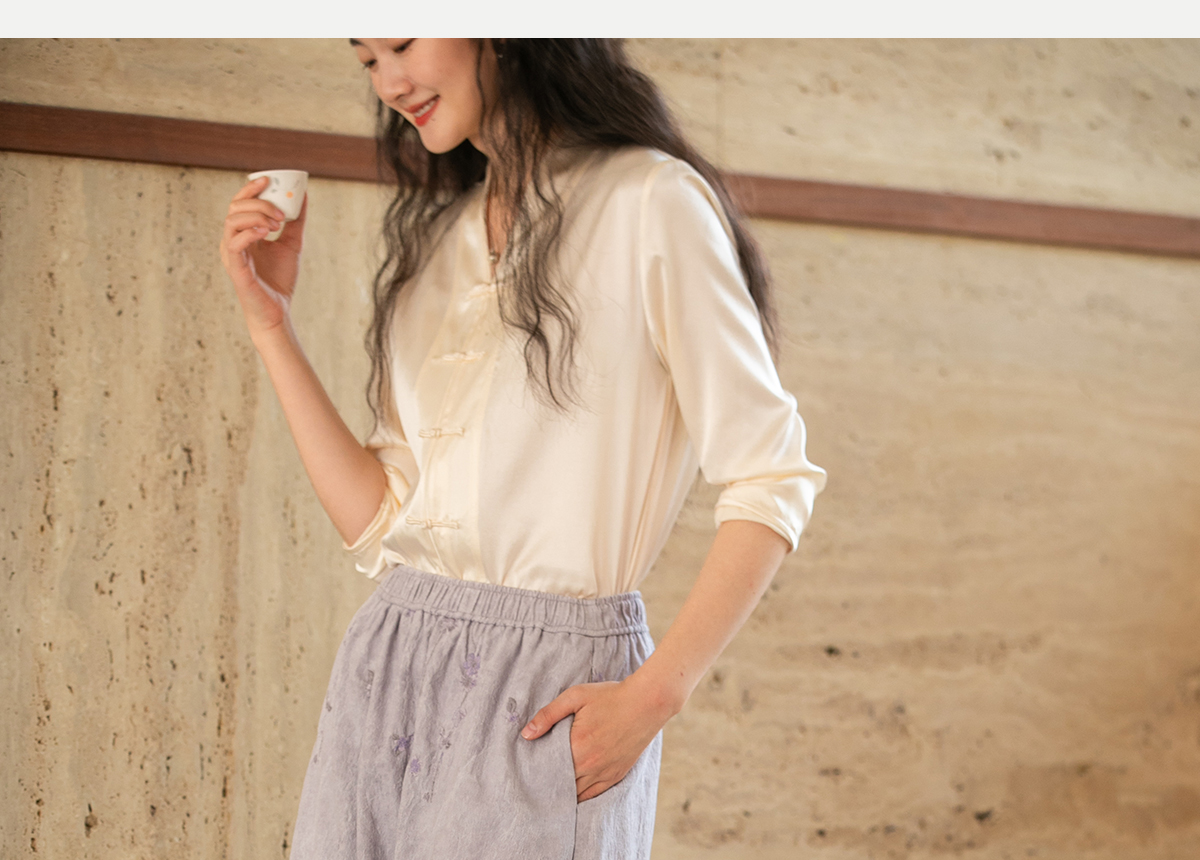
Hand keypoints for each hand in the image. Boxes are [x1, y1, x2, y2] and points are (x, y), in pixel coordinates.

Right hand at [218, 176, 307, 340]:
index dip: (250, 188)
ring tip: (277, 224)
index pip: (240, 203)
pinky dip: (249, 232)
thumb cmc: (280, 278)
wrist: (277, 310)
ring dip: (256, 216)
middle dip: (258, 202)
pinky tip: (266, 232)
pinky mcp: (234, 267)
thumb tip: (304, 195)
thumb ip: (296, 220)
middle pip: (235, 207)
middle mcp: (233, 240)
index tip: (268, 179)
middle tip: (281, 212)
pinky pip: (234, 243)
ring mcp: (231, 253)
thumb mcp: (292, 243)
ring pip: (232, 221)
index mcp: (243, 232)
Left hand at [521, 678, 673, 801]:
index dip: (537, 772)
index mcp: (577, 746)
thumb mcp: (575, 696)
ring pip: (577, 794)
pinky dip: (582, 796)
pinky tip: (573, 794)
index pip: (548, 769)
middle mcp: (591, 765)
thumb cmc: (610, 697)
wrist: (647, 702)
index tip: (528, 772)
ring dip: (564, 793)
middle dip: (548, 784)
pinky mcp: (617, 775)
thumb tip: (526, 734)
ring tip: (551, 791)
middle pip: (561, 784)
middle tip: (535, 783)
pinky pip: (595, 794)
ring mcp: (605, 773)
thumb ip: (548, 714)